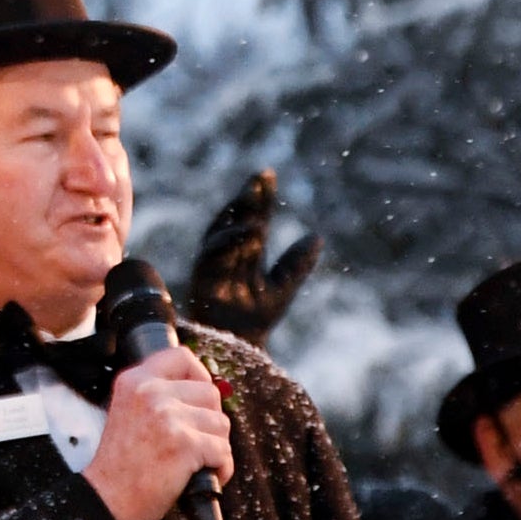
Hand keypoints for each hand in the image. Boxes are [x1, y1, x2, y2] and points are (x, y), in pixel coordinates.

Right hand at [80, 344, 234, 519]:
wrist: (107, 497)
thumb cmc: (120, 463)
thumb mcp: (127, 411)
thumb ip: (157, 396)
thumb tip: (205, 388)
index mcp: (134, 381)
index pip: (180, 356)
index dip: (200, 374)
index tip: (200, 396)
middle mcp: (151, 392)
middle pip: (209, 392)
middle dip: (212, 420)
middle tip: (199, 439)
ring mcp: (168, 417)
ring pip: (220, 423)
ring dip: (217, 445)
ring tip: (199, 461)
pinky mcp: (184, 444)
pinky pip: (223, 451)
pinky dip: (222, 468)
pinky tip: (206, 474)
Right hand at [187, 170, 322, 346]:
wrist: (241, 345)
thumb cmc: (258, 318)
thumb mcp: (284, 288)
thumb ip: (297, 263)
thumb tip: (316, 236)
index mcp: (250, 251)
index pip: (257, 216)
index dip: (262, 197)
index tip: (269, 174)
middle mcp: (232, 251)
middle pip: (240, 216)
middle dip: (249, 196)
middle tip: (261, 175)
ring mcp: (216, 260)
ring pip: (225, 227)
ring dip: (239, 211)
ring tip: (256, 196)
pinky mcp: (204, 273)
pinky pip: (213, 250)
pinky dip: (229, 238)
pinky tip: (248, 229)